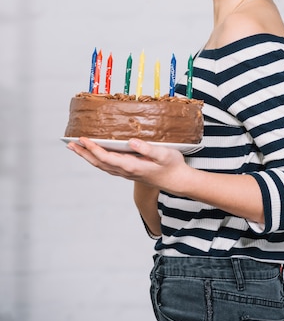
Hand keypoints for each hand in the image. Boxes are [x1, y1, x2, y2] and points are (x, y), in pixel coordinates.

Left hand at [67, 138, 188, 193]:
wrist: (178, 181)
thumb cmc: (172, 166)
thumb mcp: (164, 154)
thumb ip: (148, 149)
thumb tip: (132, 142)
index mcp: (132, 166)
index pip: (106, 157)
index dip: (93, 148)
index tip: (82, 139)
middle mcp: (126, 171)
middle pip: (99, 163)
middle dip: (84, 153)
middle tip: (70, 144)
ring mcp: (126, 172)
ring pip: (102, 165)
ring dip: (88, 156)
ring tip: (76, 147)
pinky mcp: (129, 171)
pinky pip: (108, 165)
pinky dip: (97, 159)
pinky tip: (95, 153)